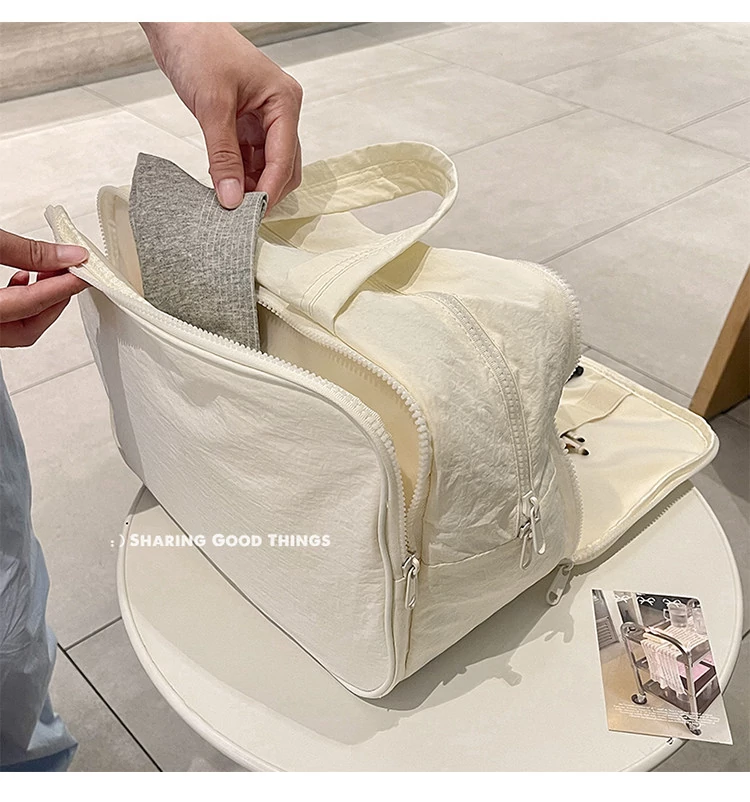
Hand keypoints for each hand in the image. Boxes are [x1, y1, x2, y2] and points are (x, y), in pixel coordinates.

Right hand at [0, 230, 87, 347]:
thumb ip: (27, 251)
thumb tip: (68, 255)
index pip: (32, 304)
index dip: (64, 287)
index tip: (86, 274)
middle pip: (28, 328)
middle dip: (54, 301)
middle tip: (72, 274)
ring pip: (17, 326)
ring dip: (39, 301)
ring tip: (51, 272)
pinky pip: (4, 318)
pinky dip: (20, 300)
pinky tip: (24, 278)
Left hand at [142, 22, 302, 209]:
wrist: (177, 23)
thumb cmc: (200, 45)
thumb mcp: (212, 105)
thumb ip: (223, 156)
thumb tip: (230, 197)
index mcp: (284, 102)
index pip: (284, 159)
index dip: (269, 190)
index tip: (250, 215)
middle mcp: (280, 112)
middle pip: (283, 167)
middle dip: (263, 191)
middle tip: (238, 213)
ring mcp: (263, 119)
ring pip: (265, 166)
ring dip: (249, 185)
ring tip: (226, 199)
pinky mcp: (245, 123)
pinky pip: (248, 158)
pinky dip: (237, 173)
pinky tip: (221, 182)